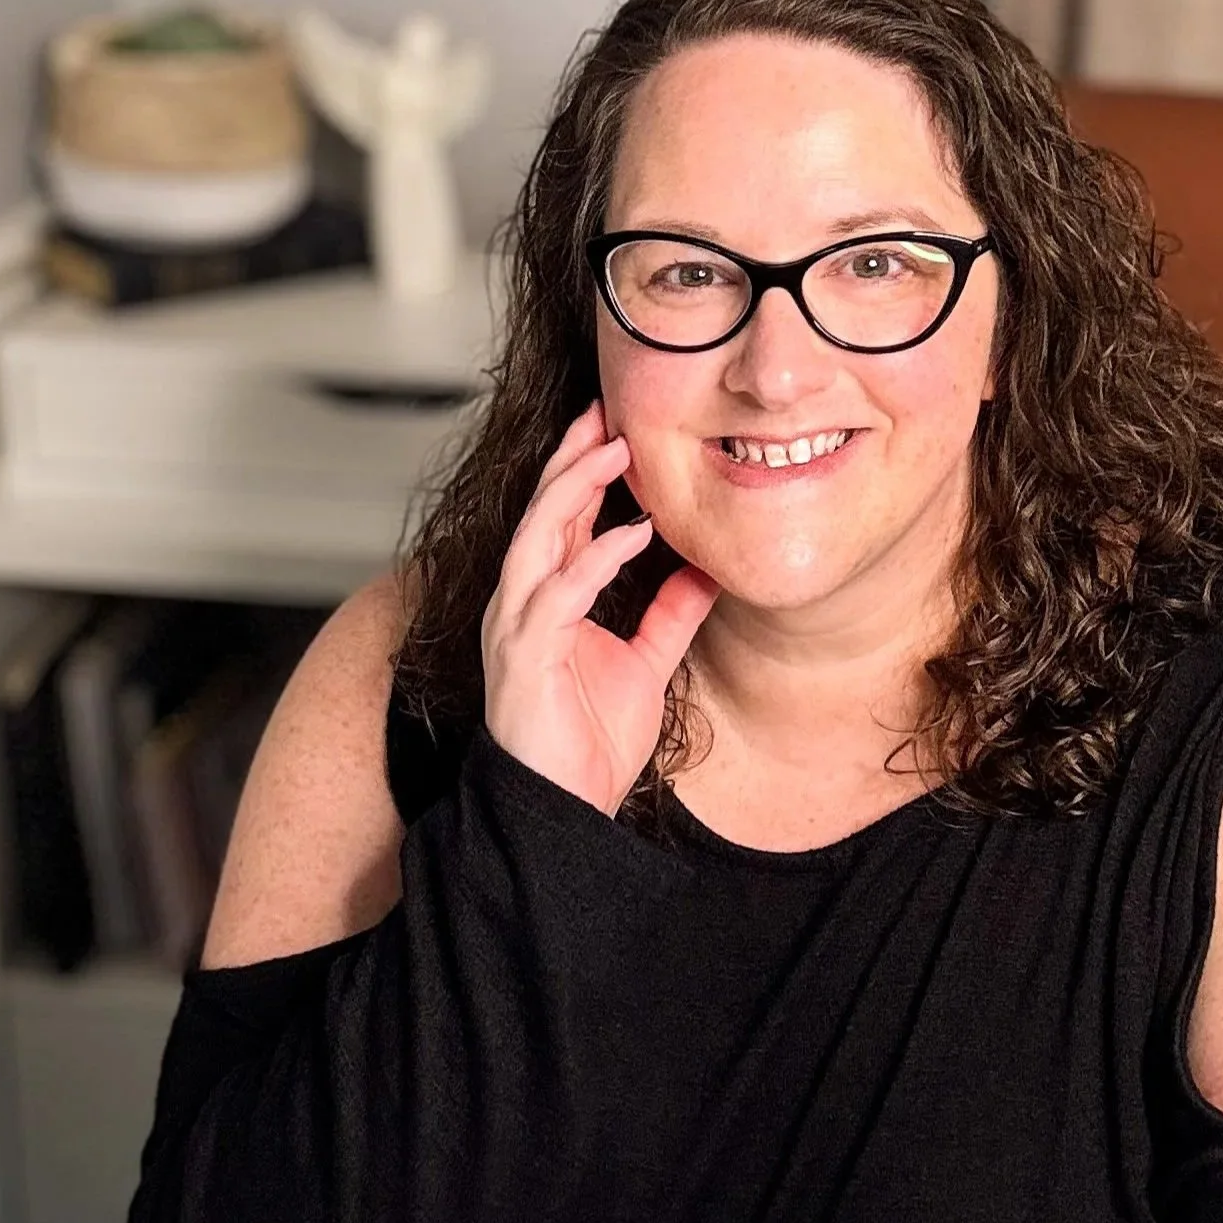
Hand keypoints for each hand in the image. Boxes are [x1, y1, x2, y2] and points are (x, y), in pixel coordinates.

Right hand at [481, 402, 719, 814]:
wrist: (562, 812)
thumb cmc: (588, 746)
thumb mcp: (645, 667)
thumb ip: (669, 617)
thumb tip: (706, 571)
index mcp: (544, 603)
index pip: (559, 522)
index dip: (584, 472)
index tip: (616, 427)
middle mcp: (521, 606)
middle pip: (540, 513)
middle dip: (571, 459)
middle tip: (606, 410)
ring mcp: (516, 628)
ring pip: (537, 537)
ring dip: (575, 490)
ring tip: (614, 450)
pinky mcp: (524, 657)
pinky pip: (559, 593)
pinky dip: (595, 558)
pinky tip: (633, 532)